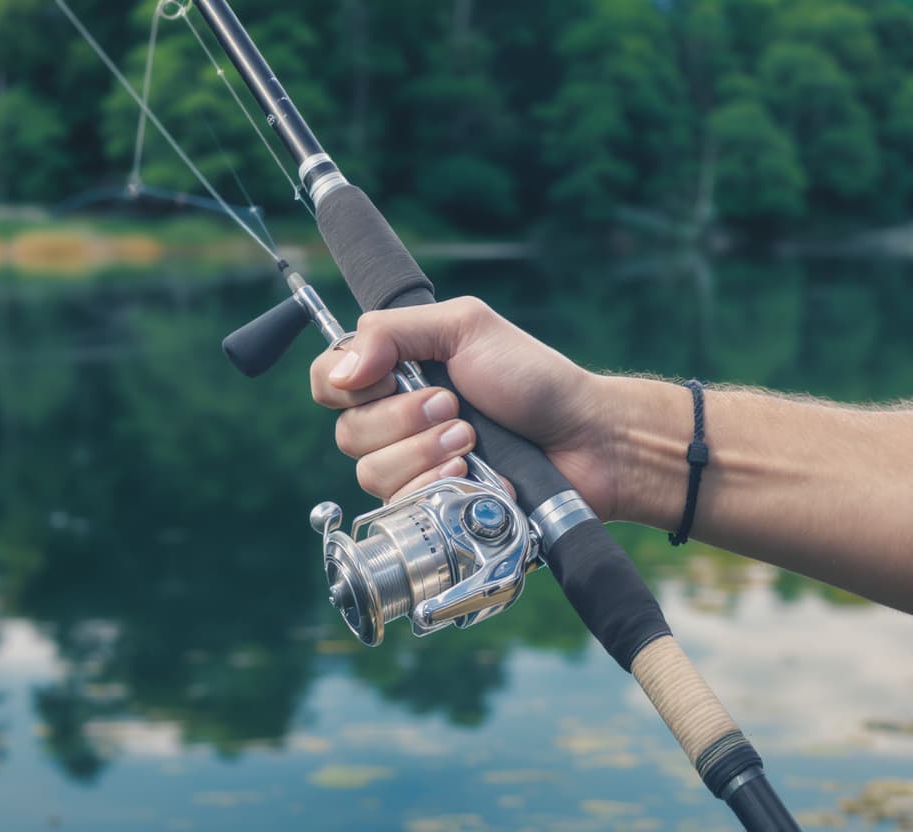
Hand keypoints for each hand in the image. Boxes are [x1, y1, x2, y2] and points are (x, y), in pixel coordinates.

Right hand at [310, 297, 620, 515]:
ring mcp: (412, 469)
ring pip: (372, 473)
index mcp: (394, 373)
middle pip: (348, 433)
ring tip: (471, 441)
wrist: (586, 440)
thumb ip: (393, 332)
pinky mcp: (430, 508)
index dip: (348, 386)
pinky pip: (403, 507)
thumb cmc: (533, 378)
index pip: (327, 381)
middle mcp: (395, 422)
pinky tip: (470, 475)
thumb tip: (340, 371)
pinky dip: (438, 487)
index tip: (393, 378)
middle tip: (456, 407)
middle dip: (406, 419)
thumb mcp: (466, 327)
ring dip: (426, 453)